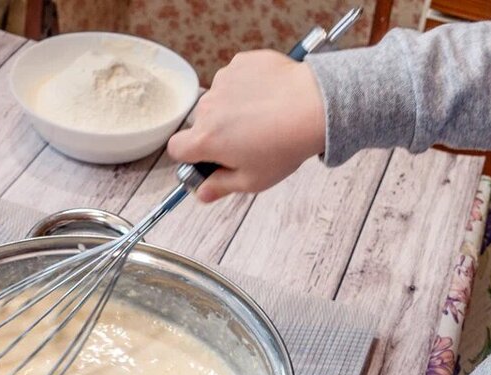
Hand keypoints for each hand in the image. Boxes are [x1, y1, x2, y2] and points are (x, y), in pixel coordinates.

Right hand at [167, 51, 326, 202]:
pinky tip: (269, 98)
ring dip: (232, 108)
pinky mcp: (240, 64)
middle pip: (201, 124)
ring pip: (219, 100)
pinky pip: (236, 78)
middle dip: (217, 132)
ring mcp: (223, 81)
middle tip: (248, 142)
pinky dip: (248, 87)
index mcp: (206, 139)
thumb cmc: (284, 147)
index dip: (190, 156)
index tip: (208, 159)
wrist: (314, 107)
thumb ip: (221, 187)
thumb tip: (202, 193)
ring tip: (264, 118)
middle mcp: (208, 107)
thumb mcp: (252, 180)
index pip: (176, 148)